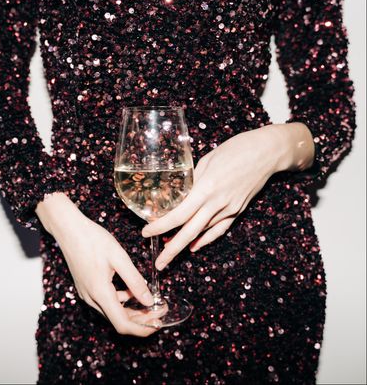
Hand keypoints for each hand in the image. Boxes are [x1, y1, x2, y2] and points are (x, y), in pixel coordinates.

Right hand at [35, 193, 160, 336]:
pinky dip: (123, 300)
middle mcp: (91, 298)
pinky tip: (133, 290)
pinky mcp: (87, 288)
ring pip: (113, 312)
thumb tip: (149, 300)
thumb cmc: (93, 239)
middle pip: (119, 320)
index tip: (159, 323)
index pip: (122, 324)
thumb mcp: (119, 257)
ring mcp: (87, 294)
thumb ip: (134, 280)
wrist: (68, 230)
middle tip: (161, 310)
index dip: (142, 329)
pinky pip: (107, 302)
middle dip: (142, 319)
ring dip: (133, 310)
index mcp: (100, 292)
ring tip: (152, 301)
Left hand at [141, 123, 314, 269]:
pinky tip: (195, 247)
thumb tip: (180, 190)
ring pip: (204, 233)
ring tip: (170, 254)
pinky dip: (206, 240)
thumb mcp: (208, 160)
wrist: (268, 152)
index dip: (161, 226)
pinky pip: (220, 229)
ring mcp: (230, 208)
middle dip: (172, 250)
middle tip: (158, 264)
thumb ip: (193, 178)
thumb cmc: (237, 149)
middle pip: (190, 231)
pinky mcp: (239, 210)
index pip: (179, 214)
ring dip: (186, 245)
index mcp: (206, 187)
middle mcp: (218, 202)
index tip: (146, 232)